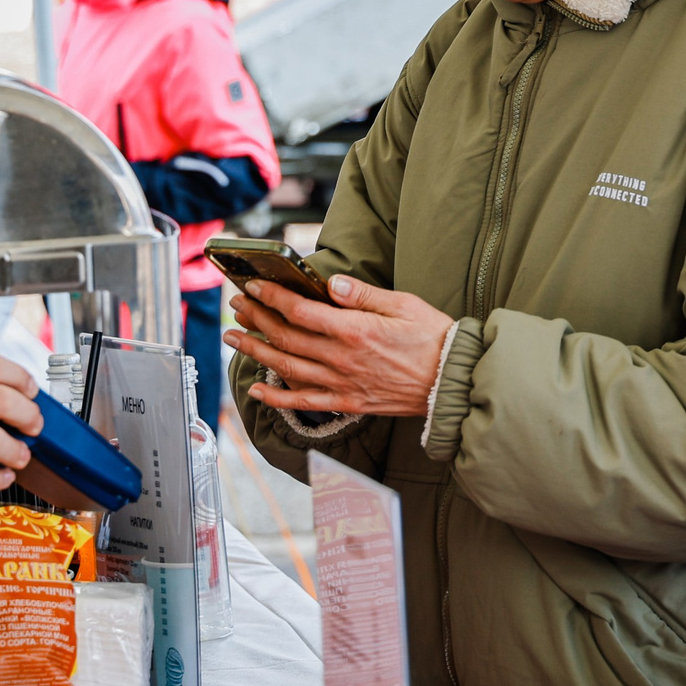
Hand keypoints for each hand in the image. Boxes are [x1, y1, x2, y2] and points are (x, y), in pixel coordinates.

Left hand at [225, 276, 454, 418]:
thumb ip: (363, 295)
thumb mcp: (402, 304)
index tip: (254, 286)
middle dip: (257, 319)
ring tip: (234, 339)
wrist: (451, 382)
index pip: (300, 311)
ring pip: (287, 367)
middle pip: (286, 337)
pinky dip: (277, 396)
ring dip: (256, 351)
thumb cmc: (433, 338)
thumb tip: (330, 283)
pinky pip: (304, 401)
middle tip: (238, 306)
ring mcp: (342, 383)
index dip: (272, 297)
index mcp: (354, 330)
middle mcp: (342, 358)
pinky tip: (258, 389)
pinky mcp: (348, 402)